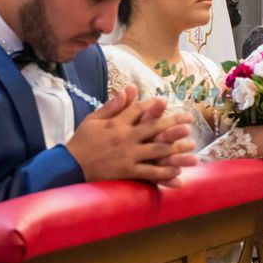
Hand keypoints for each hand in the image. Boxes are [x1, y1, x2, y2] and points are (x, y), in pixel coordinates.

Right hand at [67, 85, 196, 185]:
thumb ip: (112, 105)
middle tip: (189, 121)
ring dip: (176, 148)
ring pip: (157, 150)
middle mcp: (125, 137)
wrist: (70, 165)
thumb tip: (127, 90)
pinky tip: (178, 172)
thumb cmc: (81, 141)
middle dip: (173, 124)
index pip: (139, 111)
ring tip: (192, 147)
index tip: (166, 101)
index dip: (154, 106)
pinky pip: (149, 172)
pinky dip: (164, 172)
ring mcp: (128, 155)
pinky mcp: (127, 171)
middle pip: (154, 128)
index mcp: (117, 123)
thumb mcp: (93, 119)